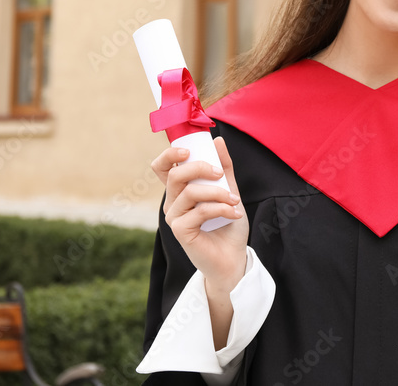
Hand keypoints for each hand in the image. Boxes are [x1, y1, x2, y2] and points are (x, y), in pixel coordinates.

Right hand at [151, 137, 249, 292]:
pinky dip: (220, 208)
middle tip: (220, 174)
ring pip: (190, 192)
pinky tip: (234, 213)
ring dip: (217, 192)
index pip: (162, 167)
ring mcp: (174, 218)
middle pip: (175, 175)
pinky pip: (199, 211)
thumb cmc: (229, 225)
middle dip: (200, 168)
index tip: (188, 149)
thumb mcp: (230, 191)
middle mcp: (172, 203)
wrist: (234, 257)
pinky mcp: (180, 232)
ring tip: (235, 200)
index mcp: (180, 190)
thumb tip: (218, 140)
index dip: (169, 154)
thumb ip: (224, 168)